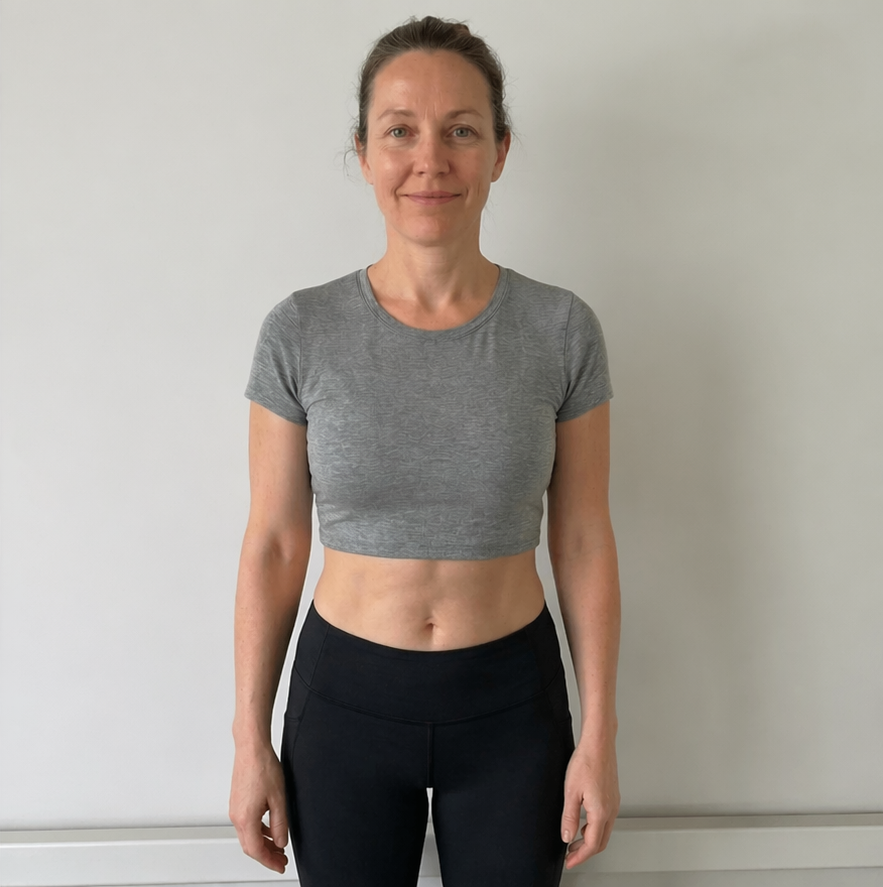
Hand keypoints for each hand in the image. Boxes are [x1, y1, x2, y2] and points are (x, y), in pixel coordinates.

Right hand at [229, 742, 289, 872]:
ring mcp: (235, 809)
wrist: (251, 747)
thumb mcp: (279, 798)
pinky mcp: (237, 802)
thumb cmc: (263, 766)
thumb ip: (280, 823)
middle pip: (250, 846)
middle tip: (281, 859)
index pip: (256, 850)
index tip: (281, 865)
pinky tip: (269, 828)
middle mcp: (236, 816)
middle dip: (266, 856)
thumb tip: (281, 841)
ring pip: (247, 836)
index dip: (270, 861)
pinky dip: (258, 831)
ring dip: (262, 844)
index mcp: (246, 818)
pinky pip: (246, 824)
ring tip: (278, 846)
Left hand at [560, 739, 619, 869]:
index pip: (592, 844)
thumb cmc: (586, 761)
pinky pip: (606, 819)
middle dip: (585, 852)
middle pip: (601, 841)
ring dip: (590, 839)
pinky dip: (595, 827)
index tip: (569, 861)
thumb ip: (569, 817)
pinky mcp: (613, 795)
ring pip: (604, 830)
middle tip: (571, 855)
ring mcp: (614, 802)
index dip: (580, 856)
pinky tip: (584, 821)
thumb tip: (567, 836)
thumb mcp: (571, 791)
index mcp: (601, 811)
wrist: (599, 743)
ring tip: (574, 839)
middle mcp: (611, 809)